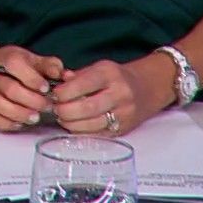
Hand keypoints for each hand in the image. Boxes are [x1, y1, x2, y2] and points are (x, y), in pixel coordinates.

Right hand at [0, 45, 64, 131]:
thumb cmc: (19, 67)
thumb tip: (59, 73)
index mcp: (8, 60)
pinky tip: (20, 124)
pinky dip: (6, 123)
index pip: (14, 65)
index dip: (31, 78)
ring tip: (35, 117)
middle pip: (9, 88)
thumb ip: (49, 65)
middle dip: (31, 100)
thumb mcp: (35, 60)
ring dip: (19, 113)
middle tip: (47, 106)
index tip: (46, 88)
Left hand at [50, 56, 173, 134]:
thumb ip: (78, 76)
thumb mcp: (100, 67)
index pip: (83, 84)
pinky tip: (75, 126)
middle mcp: (119, 94)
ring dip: (71, 124)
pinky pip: (98, 135)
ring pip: (91, 124)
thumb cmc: (118, 77)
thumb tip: (59, 83)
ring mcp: (123, 114)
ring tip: (63, 118)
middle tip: (55, 109)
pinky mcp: (123, 129)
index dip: (64, 92)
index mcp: (110, 74)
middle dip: (65, 111)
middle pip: (86, 108)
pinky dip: (82, 132)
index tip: (54, 95)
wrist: (148, 87)